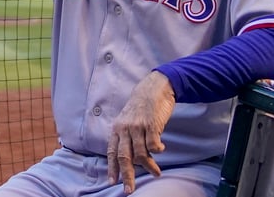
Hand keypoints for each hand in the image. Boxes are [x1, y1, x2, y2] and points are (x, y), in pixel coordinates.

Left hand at [107, 71, 175, 194]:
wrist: (155, 87)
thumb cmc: (143, 105)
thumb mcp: (129, 119)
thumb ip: (128, 136)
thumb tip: (131, 159)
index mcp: (117, 128)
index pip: (112, 152)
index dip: (112, 168)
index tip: (113, 182)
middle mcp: (125, 128)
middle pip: (124, 157)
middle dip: (127, 176)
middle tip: (129, 190)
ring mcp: (138, 126)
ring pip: (140, 154)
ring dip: (149, 166)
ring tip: (156, 172)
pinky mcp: (151, 124)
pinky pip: (153, 145)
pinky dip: (157, 150)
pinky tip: (161, 149)